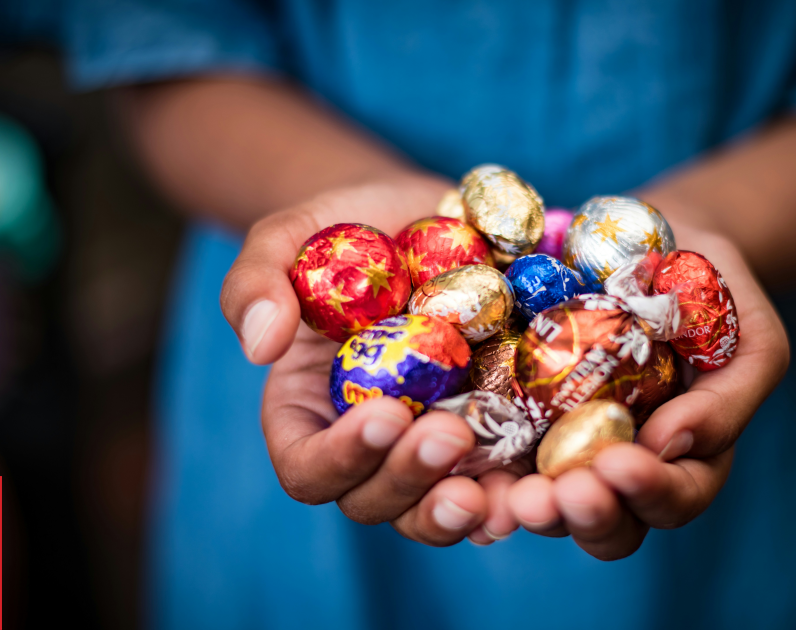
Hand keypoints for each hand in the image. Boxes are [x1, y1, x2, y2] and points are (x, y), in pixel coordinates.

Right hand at [220, 175, 517, 544]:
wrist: (422, 217)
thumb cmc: (344, 230)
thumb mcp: (288, 238)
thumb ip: (256, 283)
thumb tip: (259, 346)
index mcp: (307, 413)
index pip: (308, 467)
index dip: (341, 458)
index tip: (386, 413)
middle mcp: (369, 445)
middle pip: (374, 501)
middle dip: (411, 480)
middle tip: (450, 434)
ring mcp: (430, 445)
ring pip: (435, 509)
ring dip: (461, 510)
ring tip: (494, 489)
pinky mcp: (491, 435)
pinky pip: (500, 482)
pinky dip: (517, 493)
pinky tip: (539, 485)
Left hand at [506, 225, 789, 559]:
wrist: (656, 241)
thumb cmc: (714, 289)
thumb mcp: (749, 334)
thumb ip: (729, 396)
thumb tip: (670, 443)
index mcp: (688, 460)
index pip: (676, 498)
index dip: (649, 493)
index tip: (619, 462)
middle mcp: (623, 469)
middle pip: (609, 526)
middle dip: (583, 516)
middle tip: (553, 495)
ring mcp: (567, 450)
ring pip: (548, 506)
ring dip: (528, 507)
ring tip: (508, 494)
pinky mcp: (516, 419)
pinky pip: (494, 461)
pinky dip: (478, 476)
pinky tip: (459, 473)